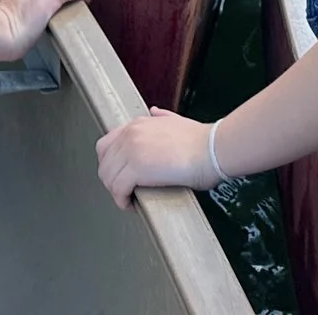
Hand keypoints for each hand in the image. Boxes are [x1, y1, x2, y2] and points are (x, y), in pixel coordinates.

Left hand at [95, 108, 218, 205]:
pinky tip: (132, 204)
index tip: (121, 176)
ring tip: (129, 199)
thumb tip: (154, 113)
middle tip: (125, 191)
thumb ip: (161, 117)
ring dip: (116, 192)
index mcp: (137, 124)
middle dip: (112, 180)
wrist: (212, 149)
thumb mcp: (176, 120)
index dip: (111, 164)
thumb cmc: (201, 140)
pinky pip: (117, 189)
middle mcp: (130, 134)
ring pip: (108, 177)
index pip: (107, 145)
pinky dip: (122, 200)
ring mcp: (131, 150)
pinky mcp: (136, 169)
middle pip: (104, 163)